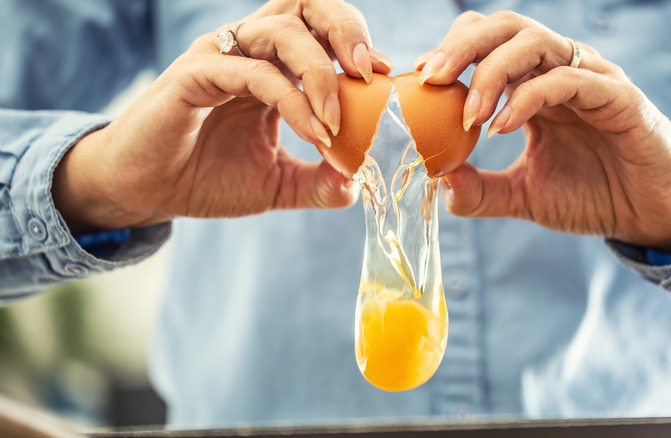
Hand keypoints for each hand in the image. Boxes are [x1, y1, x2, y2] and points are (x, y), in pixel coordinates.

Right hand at [52, 0, 392, 233]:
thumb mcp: (276, 183)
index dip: (356, 43)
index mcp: (270, 65)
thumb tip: (359, 184)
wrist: (146, 192)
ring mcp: (219, 57)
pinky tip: (313, 133)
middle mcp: (247, 51)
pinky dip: (291, 100)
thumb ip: (318, 182)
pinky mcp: (193, 75)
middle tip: (370, 71)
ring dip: (320, 71)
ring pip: (280, 30)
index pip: (319, 29)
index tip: (385, 77)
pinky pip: (252, 73)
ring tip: (338, 121)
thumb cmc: (206, 178)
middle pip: (303, 5)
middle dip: (345, 27)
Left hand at [415, 11, 670, 253]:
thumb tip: (437, 181)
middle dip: (463, 46)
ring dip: (492, 71)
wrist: (651, 215)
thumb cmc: (593, 195)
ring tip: (469, 114)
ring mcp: (590, 79)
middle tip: (431, 77)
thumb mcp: (524, 195)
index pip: (488, 42)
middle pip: (506, 27)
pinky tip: (503, 127)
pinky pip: (569, 79)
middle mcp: (560, 71)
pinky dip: (530, 97)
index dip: (452, 50)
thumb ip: (480, 189)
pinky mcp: (618, 97)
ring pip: (536, 42)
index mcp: (535, 84)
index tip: (420, 80)